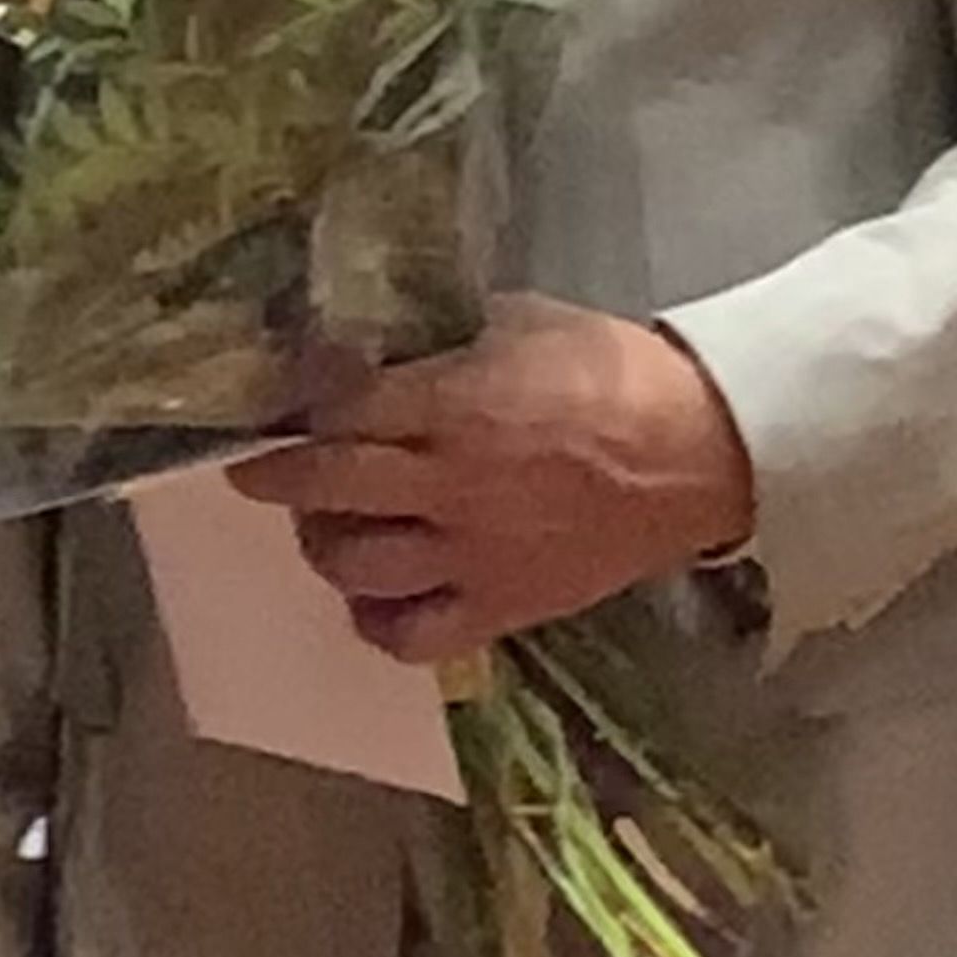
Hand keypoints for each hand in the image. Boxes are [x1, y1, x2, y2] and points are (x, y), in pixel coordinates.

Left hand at [224, 293, 754, 665]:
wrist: (699, 453)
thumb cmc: (612, 372)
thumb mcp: (519, 322)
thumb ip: (442, 342)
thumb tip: (376, 345)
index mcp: (453, 406)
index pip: (340, 409)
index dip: (297, 404)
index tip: (276, 400)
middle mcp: (448, 486)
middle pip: (328, 485)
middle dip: (275, 474)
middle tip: (256, 466)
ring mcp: (472, 555)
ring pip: (356, 565)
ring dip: (321, 543)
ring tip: (323, 523)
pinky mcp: (503, 607)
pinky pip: (414, 634)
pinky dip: (376, 620)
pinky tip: (372, 593)